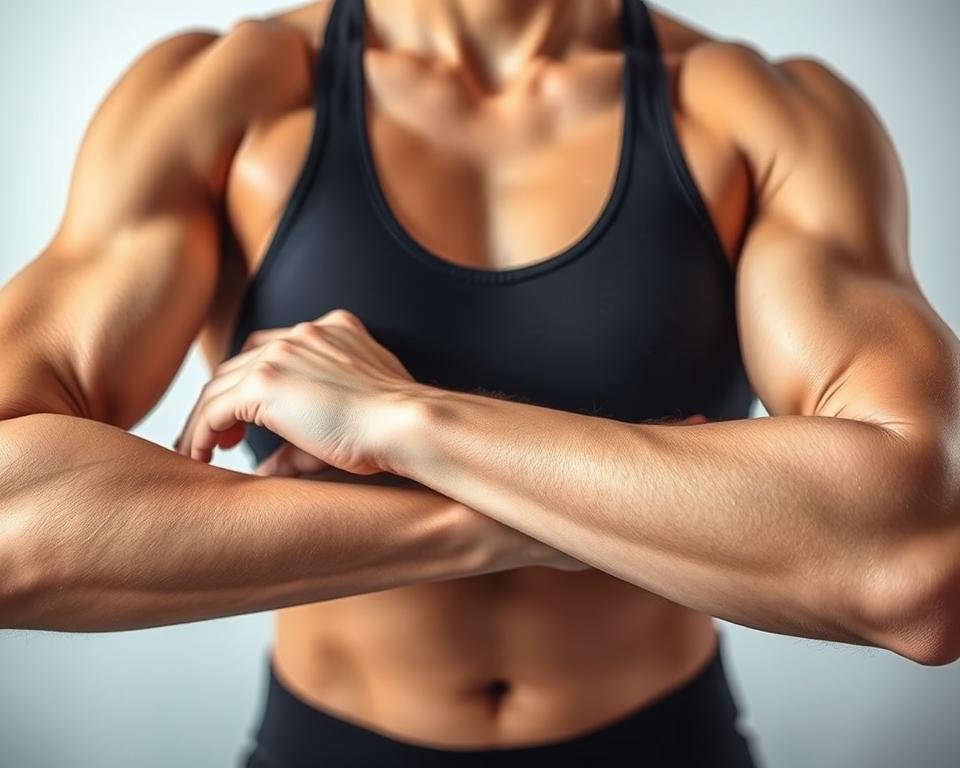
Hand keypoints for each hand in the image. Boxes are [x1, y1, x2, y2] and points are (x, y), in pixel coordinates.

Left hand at [174, 308, 418, 474]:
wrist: (404, 426)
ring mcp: (283, 354)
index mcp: (334, 331)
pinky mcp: (265, 383)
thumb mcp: (347, 422)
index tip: (245, 416)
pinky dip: (201, 432)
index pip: (276, 348)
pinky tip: (200, 456)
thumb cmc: (391, 431)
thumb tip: (267, 470)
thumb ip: (302, 439)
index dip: (254, 379)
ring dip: (206, 418)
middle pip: (242, 363)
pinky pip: (214, 409)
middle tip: (218, 438)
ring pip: (222, 384)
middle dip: (224, 399)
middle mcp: (305, 334)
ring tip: (199, 451)